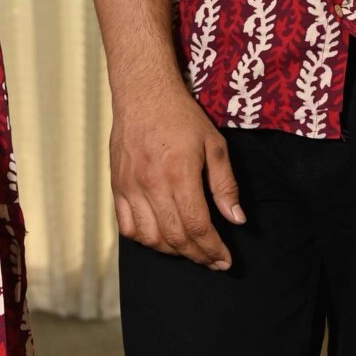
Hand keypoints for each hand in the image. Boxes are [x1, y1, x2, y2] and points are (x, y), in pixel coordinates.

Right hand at [110, 74, 244, 270]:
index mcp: (179, 174)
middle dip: (198, 256)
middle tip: (213, 261)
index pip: (196, 226)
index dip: (213, 249)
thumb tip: (238, 219)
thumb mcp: (214, 144)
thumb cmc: (182, 116)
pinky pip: (126, 226)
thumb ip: (225, 185)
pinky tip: (160, 238)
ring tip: (190, 251)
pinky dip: (144, 240)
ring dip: (172, 252)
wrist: (143, 94)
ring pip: (150, 237)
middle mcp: (151, 185)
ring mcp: (130, 187)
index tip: (225, 260)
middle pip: (174, 237)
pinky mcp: (117, 186)